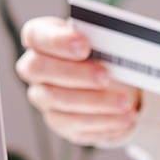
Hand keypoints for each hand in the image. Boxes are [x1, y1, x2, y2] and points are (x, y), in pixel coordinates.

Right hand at [15, 16, 139, 145]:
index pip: (35, 35)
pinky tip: (124, 118)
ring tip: (125, 102)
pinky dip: (104, 121)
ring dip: (96, 102)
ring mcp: (44, 97)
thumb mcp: (102, 43)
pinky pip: (75, 124)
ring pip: (59, 100)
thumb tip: (112, 46)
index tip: (84, 46)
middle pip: (39, 68)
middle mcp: (35, 69)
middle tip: (104, 76)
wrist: (113, 85)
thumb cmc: (101, 56)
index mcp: (41, 40)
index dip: (57, 41)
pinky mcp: (58, 121)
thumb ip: (99, 40)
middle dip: (75, 73)